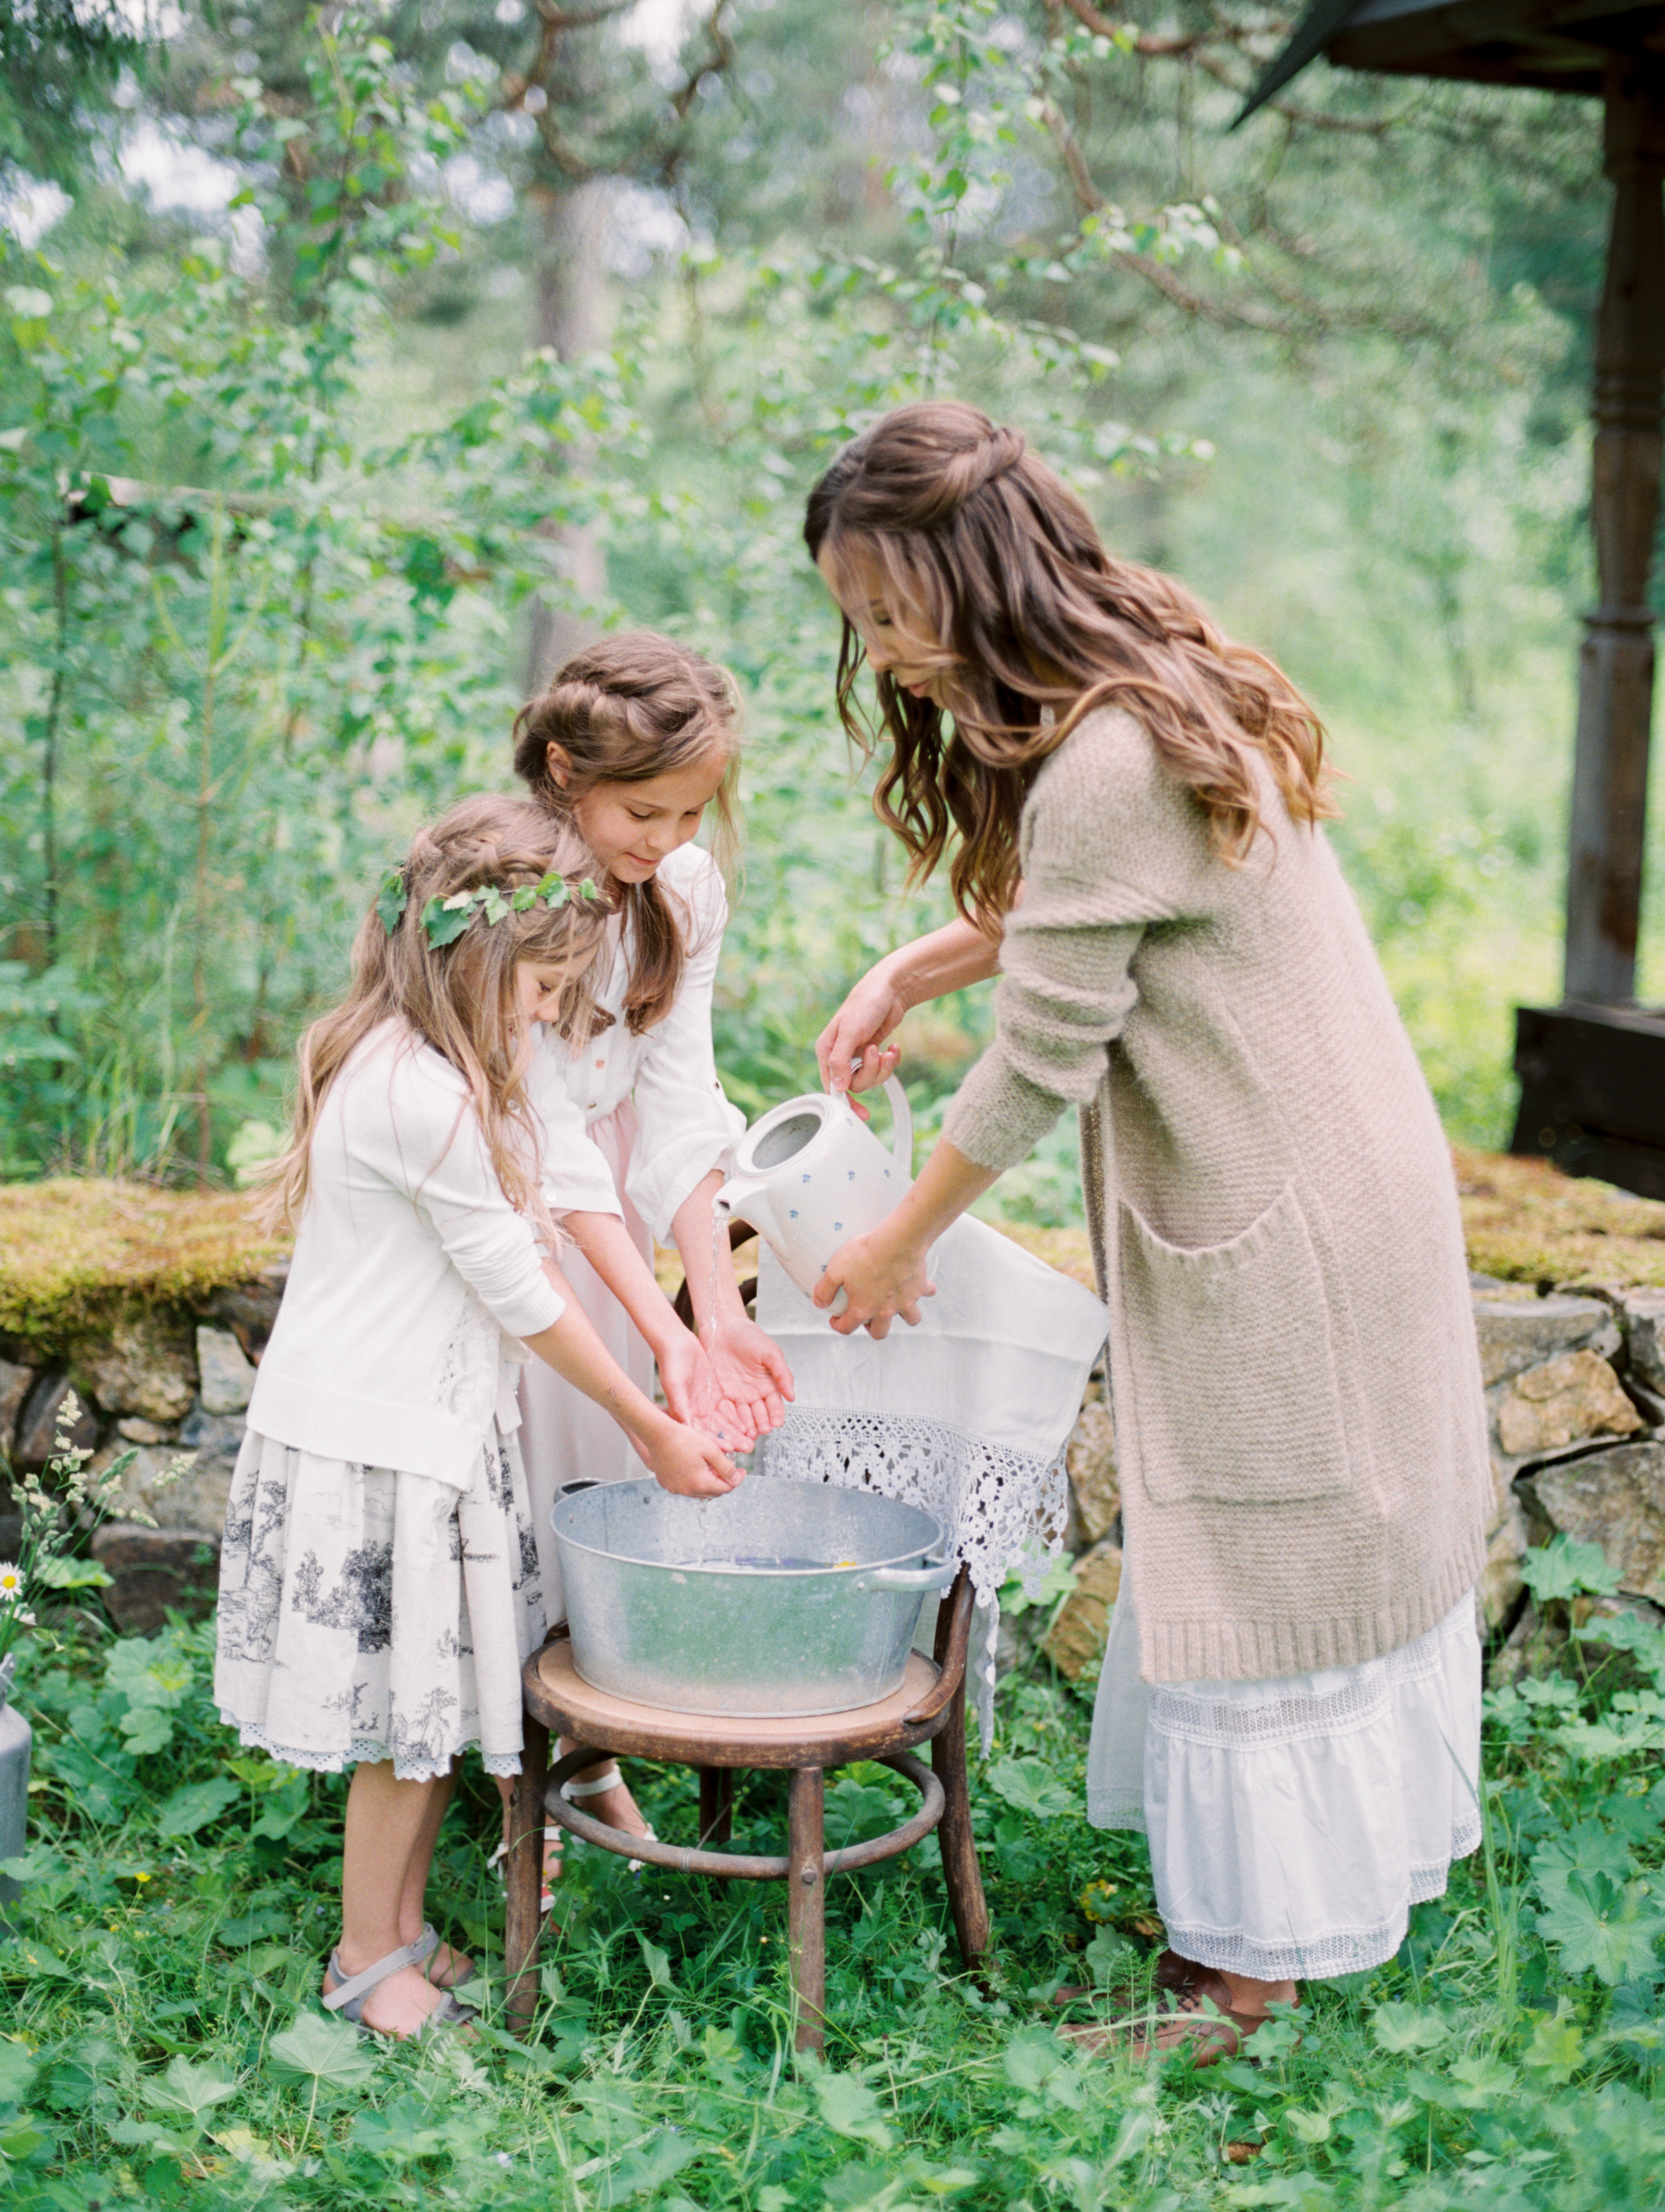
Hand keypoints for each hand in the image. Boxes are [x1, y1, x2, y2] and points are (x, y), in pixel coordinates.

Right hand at [636, 1413, 743, 1496]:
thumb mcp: (711, 1450)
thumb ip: (726, 1467)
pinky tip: (694, 1467)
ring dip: (708, 1482)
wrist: (657, 1434)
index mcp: (700, 1483)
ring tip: (710, 1466)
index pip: (726, 1489)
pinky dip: (693, 1481)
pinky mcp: (667, 1484)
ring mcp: (675, 1489)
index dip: (737, 1480)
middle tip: (728, 1468)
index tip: (742, 1470)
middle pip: (713, 1493)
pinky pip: (685, 1487)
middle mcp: (687, 1491)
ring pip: (699, 1492)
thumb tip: (735, 1480)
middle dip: (723, 1482)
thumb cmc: (684, 1439)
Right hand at [655, 1326, 755, 1452]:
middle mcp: (697, 1410)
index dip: (716, 1440)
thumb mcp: (674, 1383)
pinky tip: (750, 1423)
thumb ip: (679, 1404)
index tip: (729, 1449)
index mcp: (685, 1411)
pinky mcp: (716, 1393)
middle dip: (732, 1439)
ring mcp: (707, 1403)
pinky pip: (730, 1407)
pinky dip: (740, 1415)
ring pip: (725, 1420)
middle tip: (747, 1448)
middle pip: (716, 1429)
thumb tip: (684, 1425)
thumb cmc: (671, 1362)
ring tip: (752, 1439)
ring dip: (738, 1431)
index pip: (702, 1431)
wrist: (677, 1343)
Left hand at [703, 1314, 793, 1436]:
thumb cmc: (749, 1336)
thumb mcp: (770, 1353)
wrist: (722, 1326)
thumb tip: (792, 1396)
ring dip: (746, 1427)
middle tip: (762, 1432)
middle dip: (761, 1424)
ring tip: (747, 1435)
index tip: (776, 1423)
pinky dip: (729, 1421)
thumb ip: (782, 1374)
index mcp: (768, 1384)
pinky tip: (731, 1428)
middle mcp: (753, 1393)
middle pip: (759, 1414)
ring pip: (743, 1416)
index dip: (776, 1414)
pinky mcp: (720, 1394)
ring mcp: (736, 1395)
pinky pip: (725, 1411)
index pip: (774, 1404)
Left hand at [813, 1224, 935, 1339]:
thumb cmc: (865, 1254)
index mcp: (863, 1309)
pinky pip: (927, 1293)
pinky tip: (920, 1283)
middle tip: (867, 1316)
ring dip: (904, 1317)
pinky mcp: (920, 1287)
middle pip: (880, 1333)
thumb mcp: (835, 1269)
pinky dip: (925, 1291)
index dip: (837, 1325)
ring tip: (897, 1305)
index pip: (847, 1328)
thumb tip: (819, 1303)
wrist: (898, 1241)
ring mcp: (906, 1301)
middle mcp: (885, 1311)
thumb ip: (824, 1289)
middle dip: (872, 1329)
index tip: (835, 1319)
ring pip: (910, 1320)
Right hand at [815, 966, 906, 1119]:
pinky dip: (891, 1061)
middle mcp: (840, 1056)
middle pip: (854, 1085)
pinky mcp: (874, 1053)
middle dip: (871, 1072)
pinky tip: (894, 1047)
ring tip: (888, 1050)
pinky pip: (883, 1069)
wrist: (890, 990)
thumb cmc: (865, 1004)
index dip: (845, 1102)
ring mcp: (858, 1056)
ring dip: (883, 1067)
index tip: (860, 1113)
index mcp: (827, 1051)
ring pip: (871, 1079)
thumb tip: (838, 1087)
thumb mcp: (850, 1032)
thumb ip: (841, 1061)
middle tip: (876, 1053)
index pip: (831, 1086)